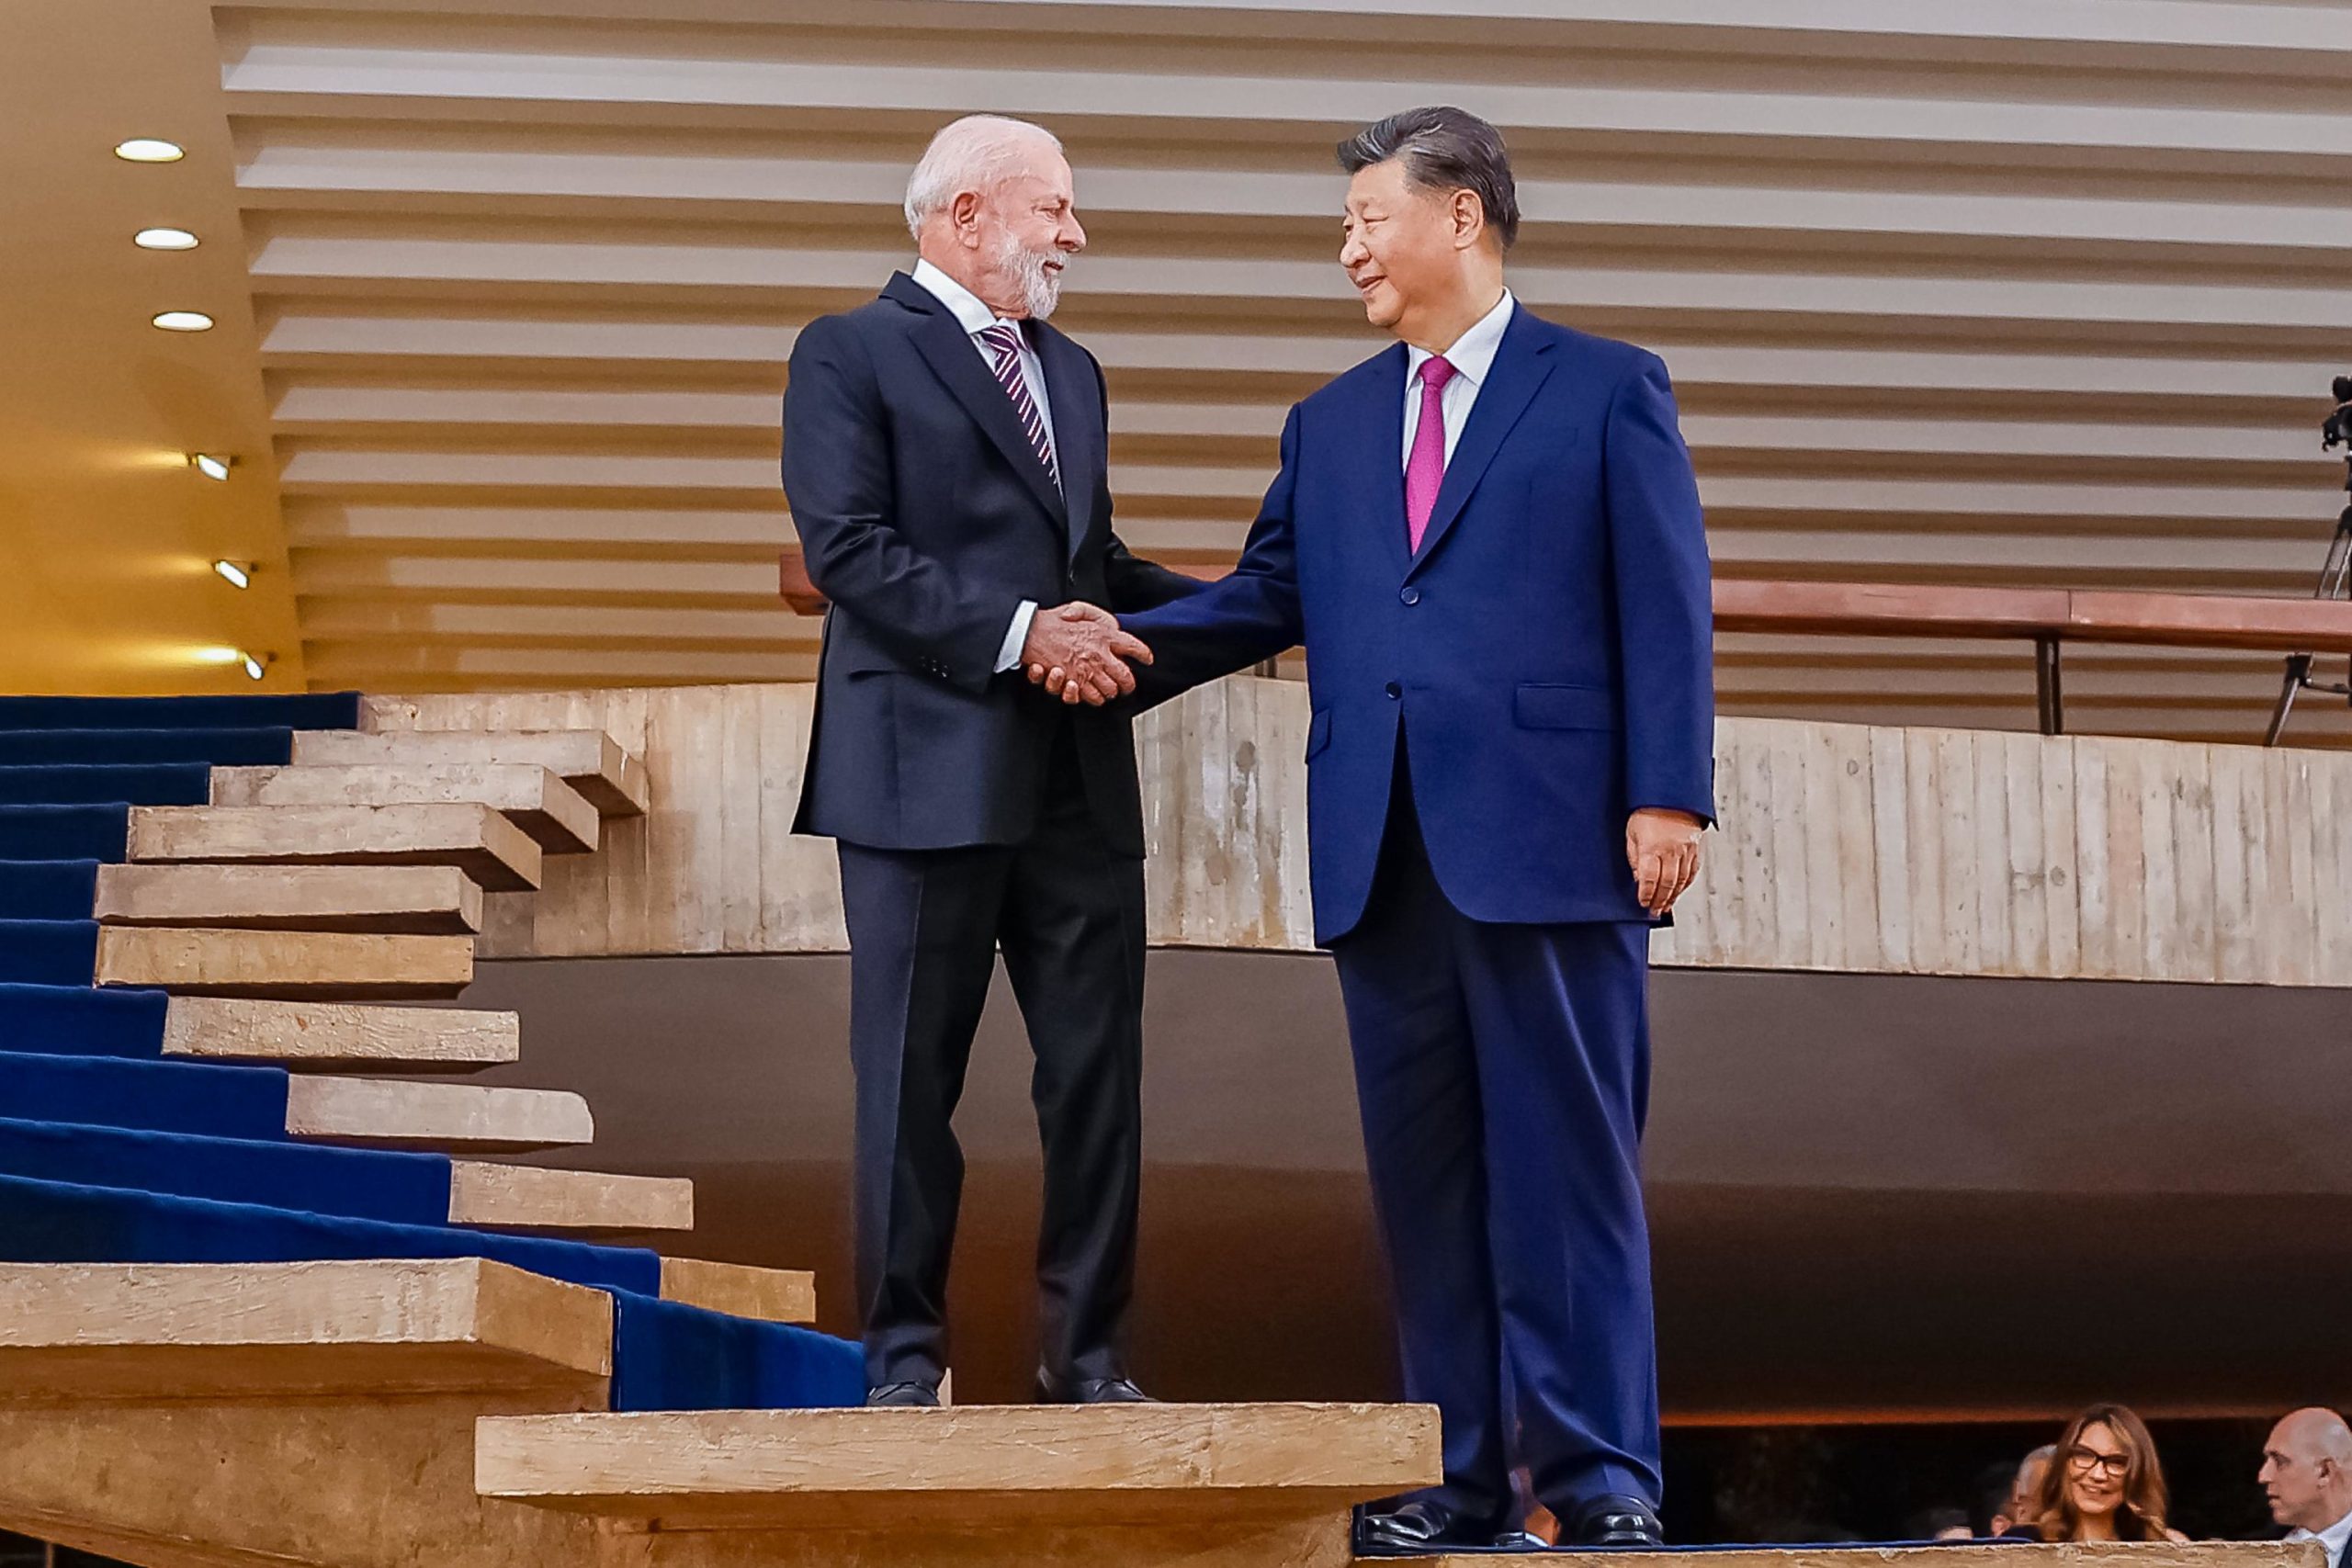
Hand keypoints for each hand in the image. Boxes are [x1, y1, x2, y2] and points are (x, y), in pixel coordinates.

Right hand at [1019, 602, 1151, 705]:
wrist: (1029, 633)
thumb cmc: (1052, 621)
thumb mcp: (1079, 608)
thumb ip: (1097, 616)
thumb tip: (1112, 625)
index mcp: (1103, 634)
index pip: (1133, 647)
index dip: (1143, 655)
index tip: (1147, 659)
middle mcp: (1099, 654)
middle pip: (1126, 677)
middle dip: (1129, 683)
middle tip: (1127, 685)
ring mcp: (1087, 671)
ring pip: (1110, 690)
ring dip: (1110, 691)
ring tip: (1108, 689)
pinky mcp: (1073, 682)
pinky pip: (1091, 697)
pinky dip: (1093, 697)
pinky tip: (1092, 692)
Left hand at [1626, 807, 1704, 916]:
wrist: (1669, 794)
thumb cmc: (1646, 811)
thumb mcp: (1631, 833)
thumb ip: (1634, 857)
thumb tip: (1638, 878)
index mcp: (1652, 848)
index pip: (1649, 880)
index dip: (1646, 895)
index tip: (1642, 903)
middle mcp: (1671, 851)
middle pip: (1667, 884)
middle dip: (1660, 900)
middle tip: (1654, 911)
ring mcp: (1685, 850)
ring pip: (1681, 880)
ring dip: (1673, 896)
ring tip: (1665, 906)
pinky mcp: (1694, 847)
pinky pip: (1692, 871)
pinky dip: (1685, 884)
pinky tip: (1679, 891)